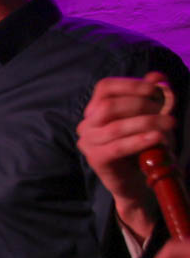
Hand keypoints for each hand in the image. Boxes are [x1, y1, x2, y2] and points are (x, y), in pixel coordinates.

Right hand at [76, 72, 176, 242]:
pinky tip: (157, 138)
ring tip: (169, 124)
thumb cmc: (144, 146)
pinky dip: (139, 140)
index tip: (156, 90)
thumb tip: (158, 76)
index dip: (130, 85)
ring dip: (147, 122)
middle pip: (108, 105)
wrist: (139, 182)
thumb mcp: (151, 117)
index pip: (104, 88)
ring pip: (115, 126)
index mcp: (95, 110)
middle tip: (167, 112)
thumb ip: (152, 97)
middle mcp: (87, 125)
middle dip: (142, 105)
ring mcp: (88, 143)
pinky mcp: (96, 160)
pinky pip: (117, 147)